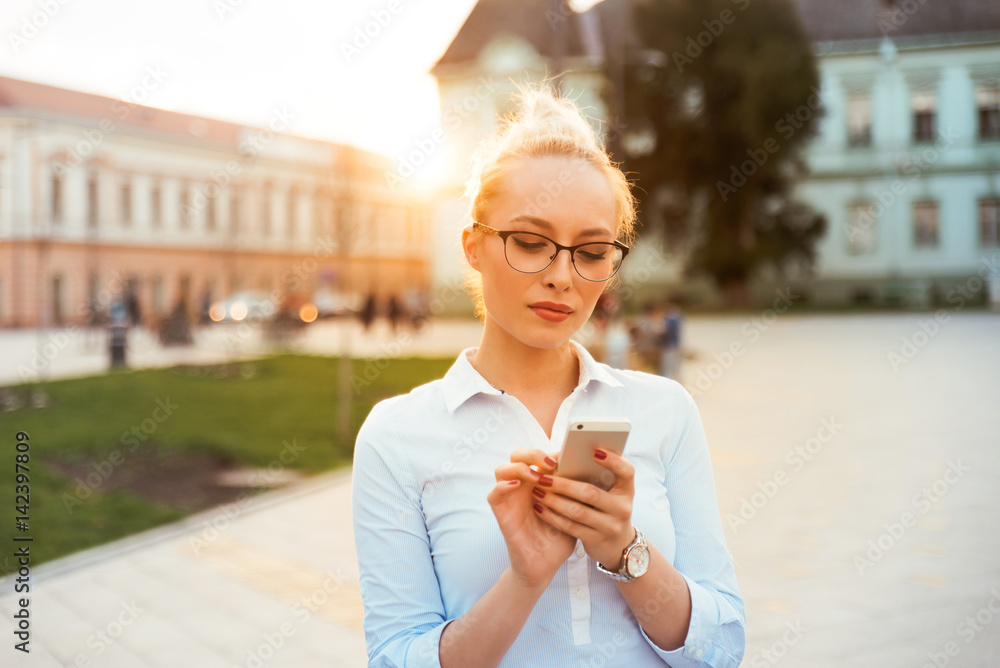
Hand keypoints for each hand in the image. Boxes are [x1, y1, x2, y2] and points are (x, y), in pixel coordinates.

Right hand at [487, 449, 575, 588]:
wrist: (546, 566)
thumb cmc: (560, 537)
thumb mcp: (573, 510)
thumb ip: (577, 491)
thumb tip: (597, 470)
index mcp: (539, 483)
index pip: (538, 456)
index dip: (551, 451)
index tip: (568, 455)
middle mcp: (522, 488)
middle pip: (517, 456)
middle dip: (532, 453)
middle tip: (551, 462)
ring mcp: (510, 500)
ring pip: (502, 470)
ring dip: (519, 467)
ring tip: (536, 476)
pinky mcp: (502, 514)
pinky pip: (494, 494)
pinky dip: (503, 486)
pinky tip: (519, 487)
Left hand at [530, 447, 635, 568]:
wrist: (617, 543)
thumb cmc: (607, 507)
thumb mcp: (610, 492)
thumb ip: (597, 476)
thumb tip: (566, 457)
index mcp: (626, 489)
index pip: (626, 471)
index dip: (613, 461)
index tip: (594, 451)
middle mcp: (623, 507)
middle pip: (591, 493)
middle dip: (563, 485)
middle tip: (542, 477)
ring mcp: (611, 526)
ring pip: (578, 512)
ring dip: (554, 501)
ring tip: (537, 491)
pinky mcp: (597, 540)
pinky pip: (571, 527)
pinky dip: (553, 517)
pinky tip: (540, 508)